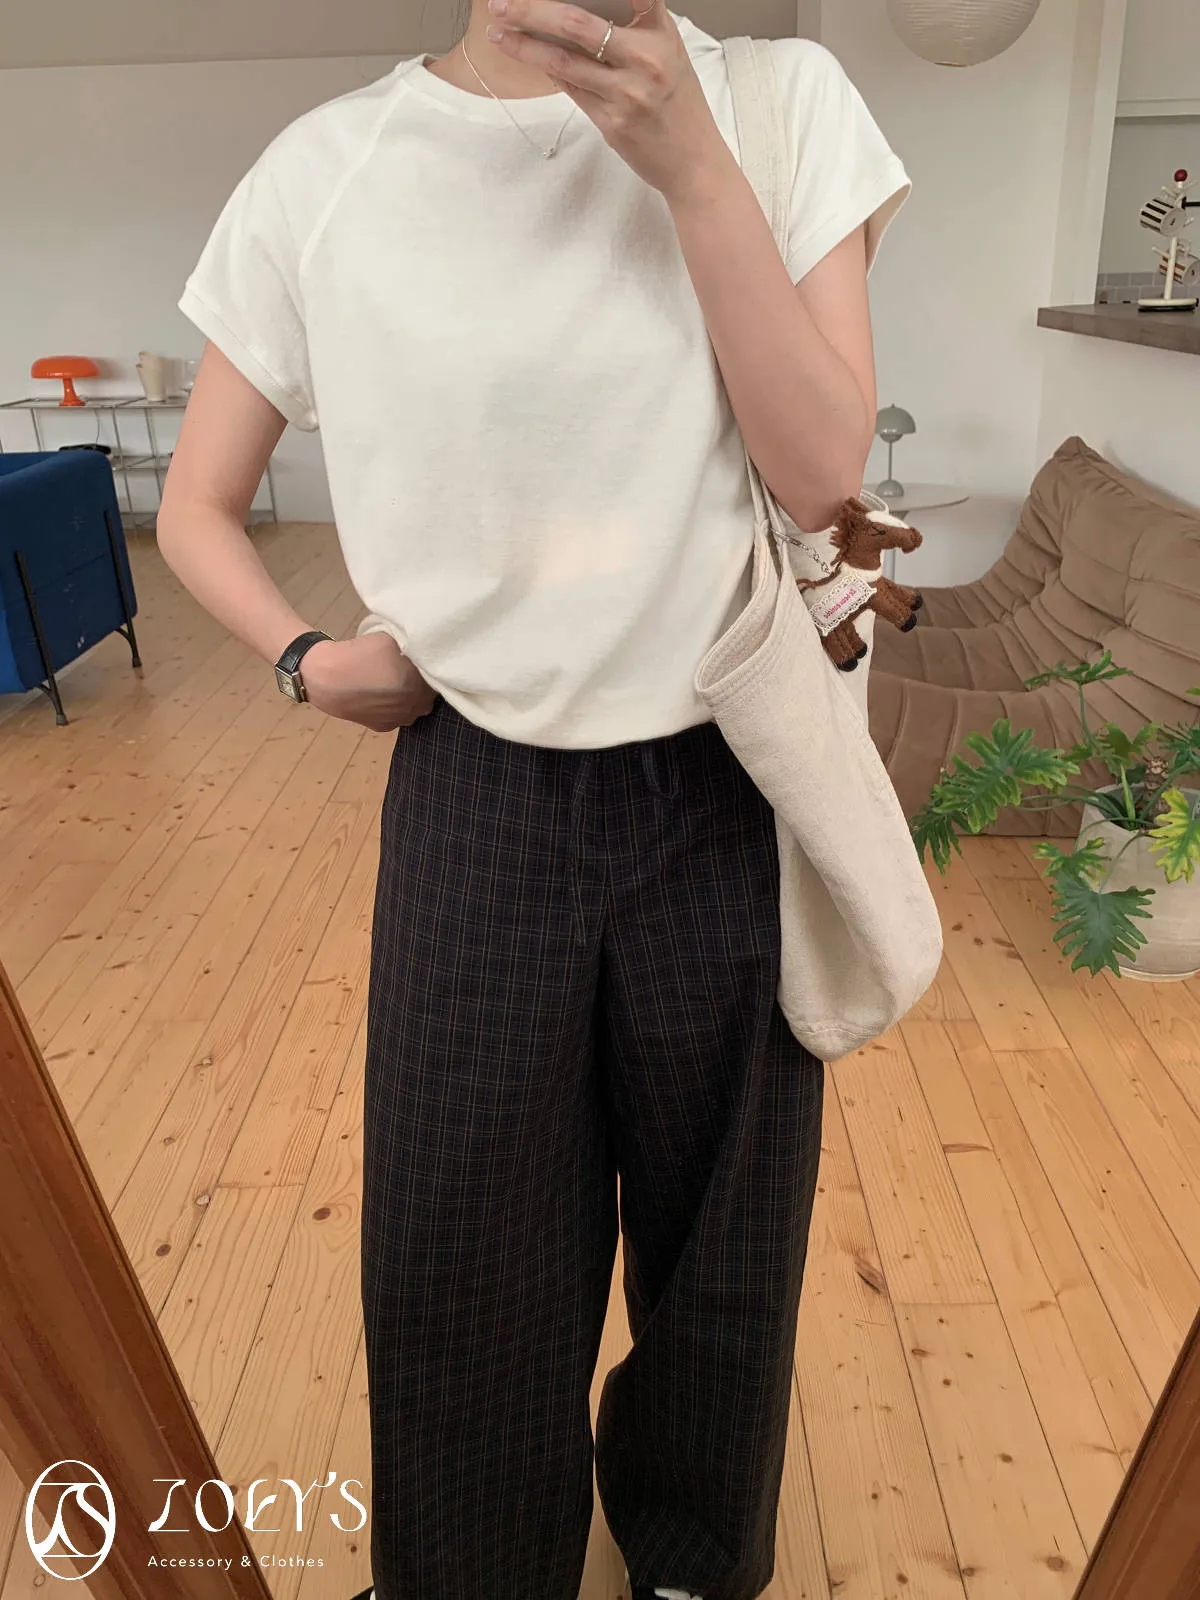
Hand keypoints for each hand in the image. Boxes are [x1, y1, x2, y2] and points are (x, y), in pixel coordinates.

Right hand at [300, 634, 437, 732]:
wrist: (327, 678)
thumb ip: (411, 648)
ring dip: (409, 696)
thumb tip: (420, 650)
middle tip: (408, 669)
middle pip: (428, 694)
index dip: (430, 666)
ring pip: (413, 707)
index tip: (421, 657)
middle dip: (421, 683)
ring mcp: (400, 719)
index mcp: (421, 686)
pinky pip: (397, 715)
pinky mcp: (384, 727)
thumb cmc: (360, 654)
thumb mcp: (391, 640)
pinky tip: (382, 695)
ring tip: (393, 682)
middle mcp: (415, 707)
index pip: (437, 676)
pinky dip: (394, 706)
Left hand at [485, 0, 736, 202]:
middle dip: (530, 9)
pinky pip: (570, 88)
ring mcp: (628, 92)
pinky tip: (526, 55)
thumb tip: (572, 10)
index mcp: (660, 30)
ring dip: (524, 44)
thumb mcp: (666, 53)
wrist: (694, 162)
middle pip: (575, 22)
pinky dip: (546, 69)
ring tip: (498, 31)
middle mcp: (646, 57)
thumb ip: (631, 27)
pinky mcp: (613, 122)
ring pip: (562, 60)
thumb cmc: (677, 104)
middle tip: (500, 3)